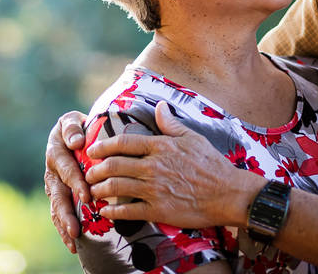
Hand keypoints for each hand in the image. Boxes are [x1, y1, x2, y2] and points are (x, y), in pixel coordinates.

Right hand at [43, 110, 87, 252]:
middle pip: (58, 194)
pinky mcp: (57, 195)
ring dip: (64, 224)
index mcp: (56, 152)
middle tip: (76, 228)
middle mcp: (52, 171)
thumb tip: (77, 142)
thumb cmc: (77, 127)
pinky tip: (72, 244)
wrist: (72, 134)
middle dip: (67, 212)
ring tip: (73, 240)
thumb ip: (73, 128)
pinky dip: (64, 229)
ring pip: (56, 207)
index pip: (67, 169)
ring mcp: (53, 185)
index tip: (87, 196)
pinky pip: (58, 213)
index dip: (76, 182)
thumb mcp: (72, 120)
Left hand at [85, 101, 264, 228]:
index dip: (103, 146)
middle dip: (95, 170)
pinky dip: (112, 211)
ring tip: (93, 191)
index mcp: (161, 147)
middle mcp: (153, 166)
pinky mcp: (158, 210)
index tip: (92, 150)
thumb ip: (171, 124)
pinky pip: (128, 211)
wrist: (228, 194)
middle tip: (89, 173)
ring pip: (116, 187)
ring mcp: (154, 189)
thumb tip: (160, 105)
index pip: (123, 142)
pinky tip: (106, 211)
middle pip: (114, 165)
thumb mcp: (193, 138)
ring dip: (99, 190)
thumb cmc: (212, 164)